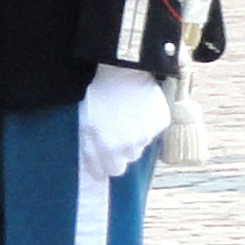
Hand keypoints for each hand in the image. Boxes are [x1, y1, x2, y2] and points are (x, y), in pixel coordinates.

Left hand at [75, 62, 171, 183]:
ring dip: (135, 135)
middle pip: (128, 158)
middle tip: (115, 129)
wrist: (120, 72)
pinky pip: (154, 129)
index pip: (113, 171)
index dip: (108, 161)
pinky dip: (148, 123)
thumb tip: (96, 172)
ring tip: (126, 115)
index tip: (104, 151)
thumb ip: (90, 152)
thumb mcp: (84, 125)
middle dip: (121, 148)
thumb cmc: (96, 97)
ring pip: (141, 143)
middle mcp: (130, 147)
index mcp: (108, 149)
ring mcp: (147, 135)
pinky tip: (139, 109)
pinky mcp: (161, 122)